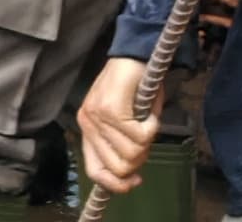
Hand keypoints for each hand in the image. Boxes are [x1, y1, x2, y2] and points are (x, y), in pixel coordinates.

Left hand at [74, 58, 155, 196]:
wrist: (132, 57)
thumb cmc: (131, 91)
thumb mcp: (124, 123)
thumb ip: (121, 146)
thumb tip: (131, 174)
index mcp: (88, 130)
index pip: (94, 171)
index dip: (117, 185)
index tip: (136, 181)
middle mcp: (88, 124)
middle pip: (119, 168)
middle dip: (140, 159)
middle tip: (144, 139)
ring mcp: (98, 117)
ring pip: (131, 154)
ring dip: (147, 141)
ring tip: (146, 121)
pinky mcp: (111, 109)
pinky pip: (141, 136)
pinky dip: (153, 126)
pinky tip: (149, 112)